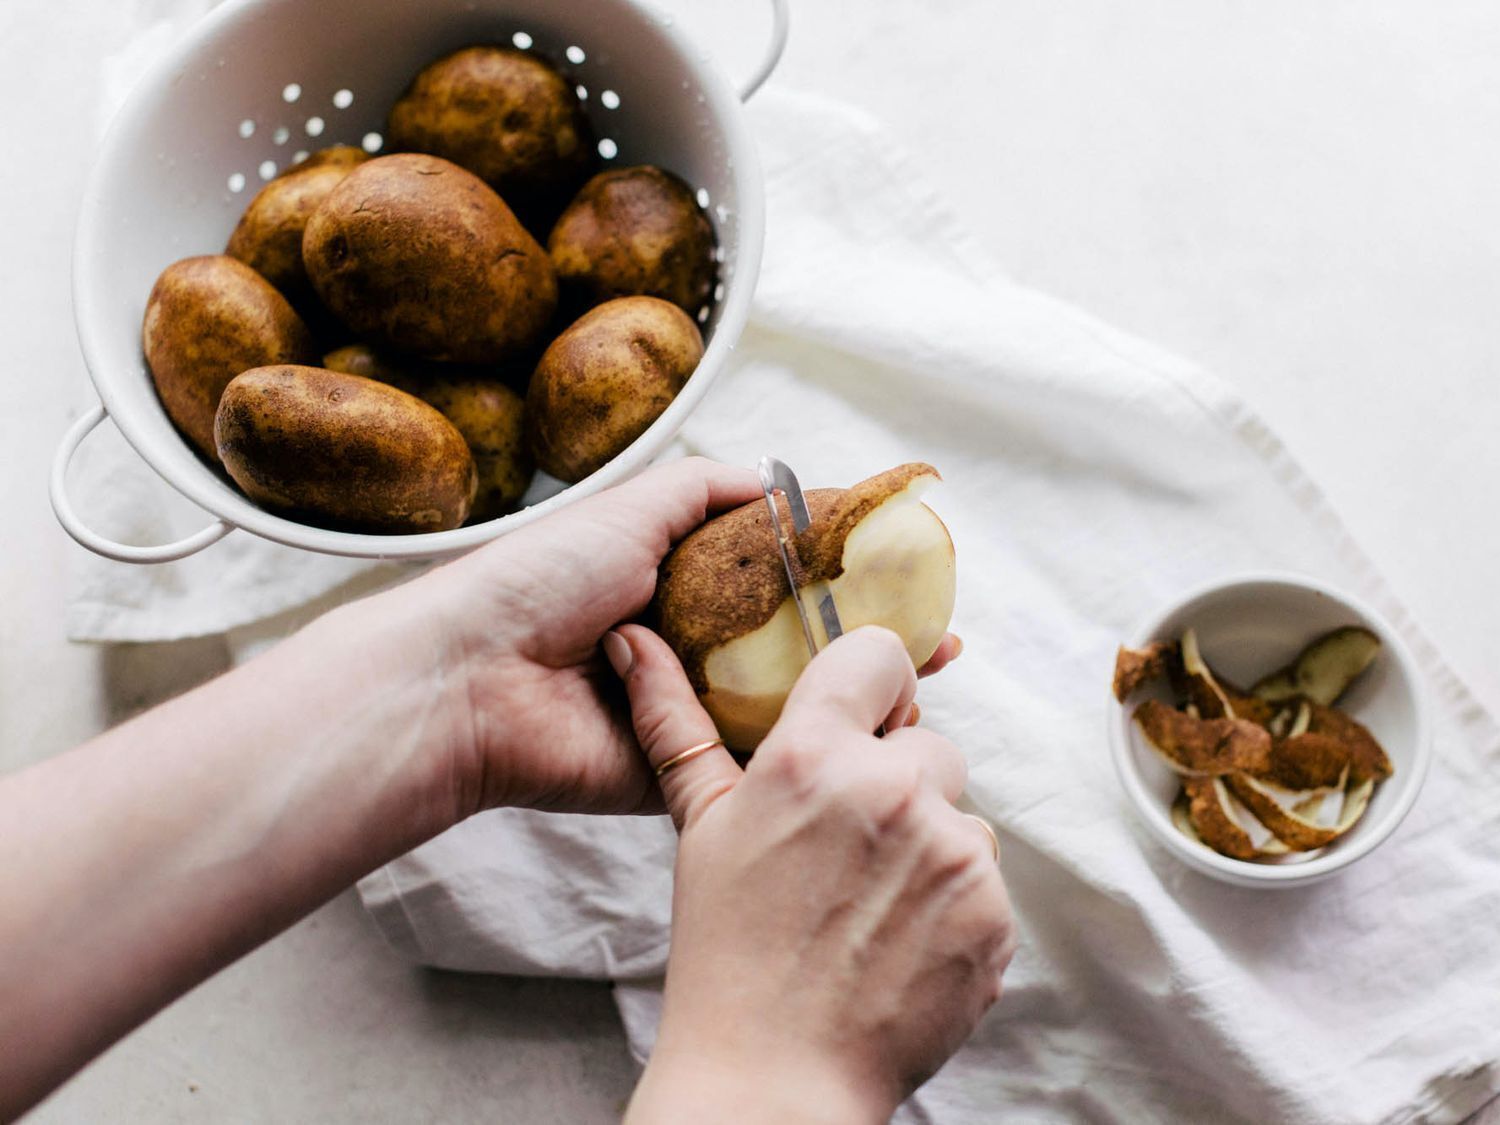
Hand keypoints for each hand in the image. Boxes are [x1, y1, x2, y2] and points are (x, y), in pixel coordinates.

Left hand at [412, 457, 961, 818]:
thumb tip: (780, 479)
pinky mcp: (690, 773)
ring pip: (797, 703)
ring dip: (865, 690)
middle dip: (874, 635)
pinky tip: (881, 726)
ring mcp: (697, 713)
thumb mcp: (633, 506)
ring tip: (932, 670)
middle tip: (938, 630)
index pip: (785, 576)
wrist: (474, 679)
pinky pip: (762, 758)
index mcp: (684, 586)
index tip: (907, 562)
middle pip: (803, 642)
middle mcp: (698, 648)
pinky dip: (820, 745)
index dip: (847, 570)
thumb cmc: (544, 580)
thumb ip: (708, 490)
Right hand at [614, 625, 1015, 1123]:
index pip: (880, 655)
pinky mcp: (991, 912)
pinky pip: (984, 880)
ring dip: (929, 848)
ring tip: (869, 906)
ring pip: (960, 815)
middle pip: (927, 744)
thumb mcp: (699, 826)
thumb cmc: (725, 948)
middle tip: (846, 849)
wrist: (774, 1074)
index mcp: (811, 757)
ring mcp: (950, 853)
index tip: (861, 721)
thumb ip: (676, 724)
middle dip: (897, 784)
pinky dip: (953, 906)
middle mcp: (890, 791)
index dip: (872, 686)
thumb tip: (633, 640)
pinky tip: (899, 942)